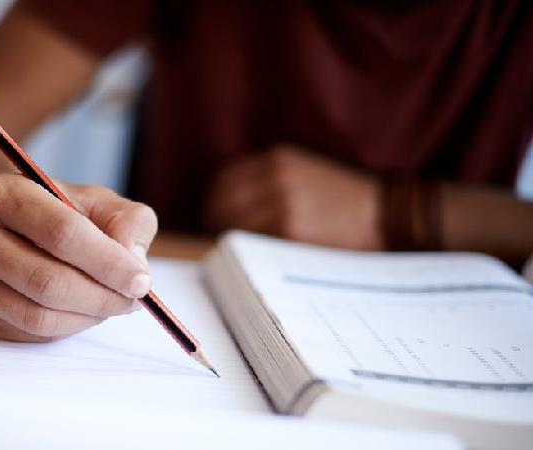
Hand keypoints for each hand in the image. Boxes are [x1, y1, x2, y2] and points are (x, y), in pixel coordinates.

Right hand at [0, 174, 156, 341]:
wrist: (9, 225)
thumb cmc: (59, 212)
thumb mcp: (98, 201)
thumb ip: (127, 221)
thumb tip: (133, 263)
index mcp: (2, 193)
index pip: (60, 233)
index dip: (107, 262)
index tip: (141, 281)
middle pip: (47, 281)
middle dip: (101, 296)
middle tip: (133, 299)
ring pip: (37, 315)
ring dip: (87, 317)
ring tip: (112, 303)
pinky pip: (29, 333)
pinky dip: (67, 328)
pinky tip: (82, 310)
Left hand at [205, 144, 382, 249]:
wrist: (384, 216)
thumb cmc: (341, 201)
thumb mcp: (303, 172)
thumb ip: (265, 181)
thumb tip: (222, 207)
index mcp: (277, 159)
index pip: (222, 181)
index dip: (213, 203)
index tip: (213, 220)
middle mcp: (276, 177)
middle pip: (221, 203)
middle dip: (215, 224)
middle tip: (219, 243)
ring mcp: (283, 204)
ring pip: (233, 225)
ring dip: (229, 242)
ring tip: (236, 254)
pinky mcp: (291, 231)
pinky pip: (253, 243)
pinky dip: (247, 253)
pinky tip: (253, 261)